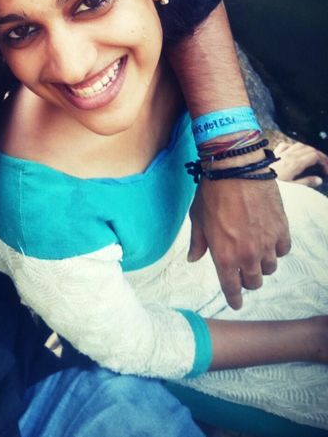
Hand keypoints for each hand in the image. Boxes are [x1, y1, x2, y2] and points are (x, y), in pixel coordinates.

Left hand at [188, 177, 290, 309]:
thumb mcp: (197, 219)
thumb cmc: (211, 194)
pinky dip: (276, 249)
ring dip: (261, 264)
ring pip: (270, 268)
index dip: (234, 298)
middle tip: (241, 271)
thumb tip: (193, 258)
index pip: (231, 288)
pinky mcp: (281, 230)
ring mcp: (267, 244)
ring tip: (253, 252)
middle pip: (254, 281)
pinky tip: (267, 240)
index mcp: (224, 256)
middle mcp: (248, 255)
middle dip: (247, 280)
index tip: (236, 303)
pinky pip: (282, 250)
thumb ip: (197, 243)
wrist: (236, 171)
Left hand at [272, 141, 327, 186]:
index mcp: (295, 163)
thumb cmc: (274, 185)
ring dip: (308, 149)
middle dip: (319, 155)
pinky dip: (293, 146)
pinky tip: (294, 151)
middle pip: (309, 149)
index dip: (324, 161)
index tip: (326, 170)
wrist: (255, 181)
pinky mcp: (273, 154)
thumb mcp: (293, 187)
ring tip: (313, 158)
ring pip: (299, 145)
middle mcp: (289, 155)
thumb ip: (307, 182)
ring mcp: (280, 153)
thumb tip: (319, 179)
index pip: (315, 156)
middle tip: (324, 164)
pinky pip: (285, 145)